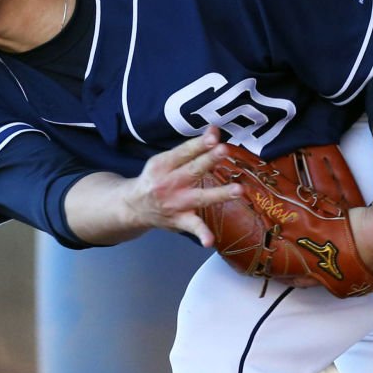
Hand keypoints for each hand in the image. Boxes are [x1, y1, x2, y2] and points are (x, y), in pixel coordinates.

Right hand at [123, 126, 242, 245]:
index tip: (214, 135)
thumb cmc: (156, 179)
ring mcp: (175, 203)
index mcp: (164, 164)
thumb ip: (191, 149)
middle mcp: (169, 183)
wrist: (134, 207)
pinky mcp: (180, 220)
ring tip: (238, 190)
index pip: (184, 152)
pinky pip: (192, 227)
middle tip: (223, 150)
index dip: (199, 143)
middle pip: (192, 170)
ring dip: (219, 194)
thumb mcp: (166, 160)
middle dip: (208, 160)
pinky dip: (201, 234)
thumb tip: (215, 131)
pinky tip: (209, 241)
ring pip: (200, 197)